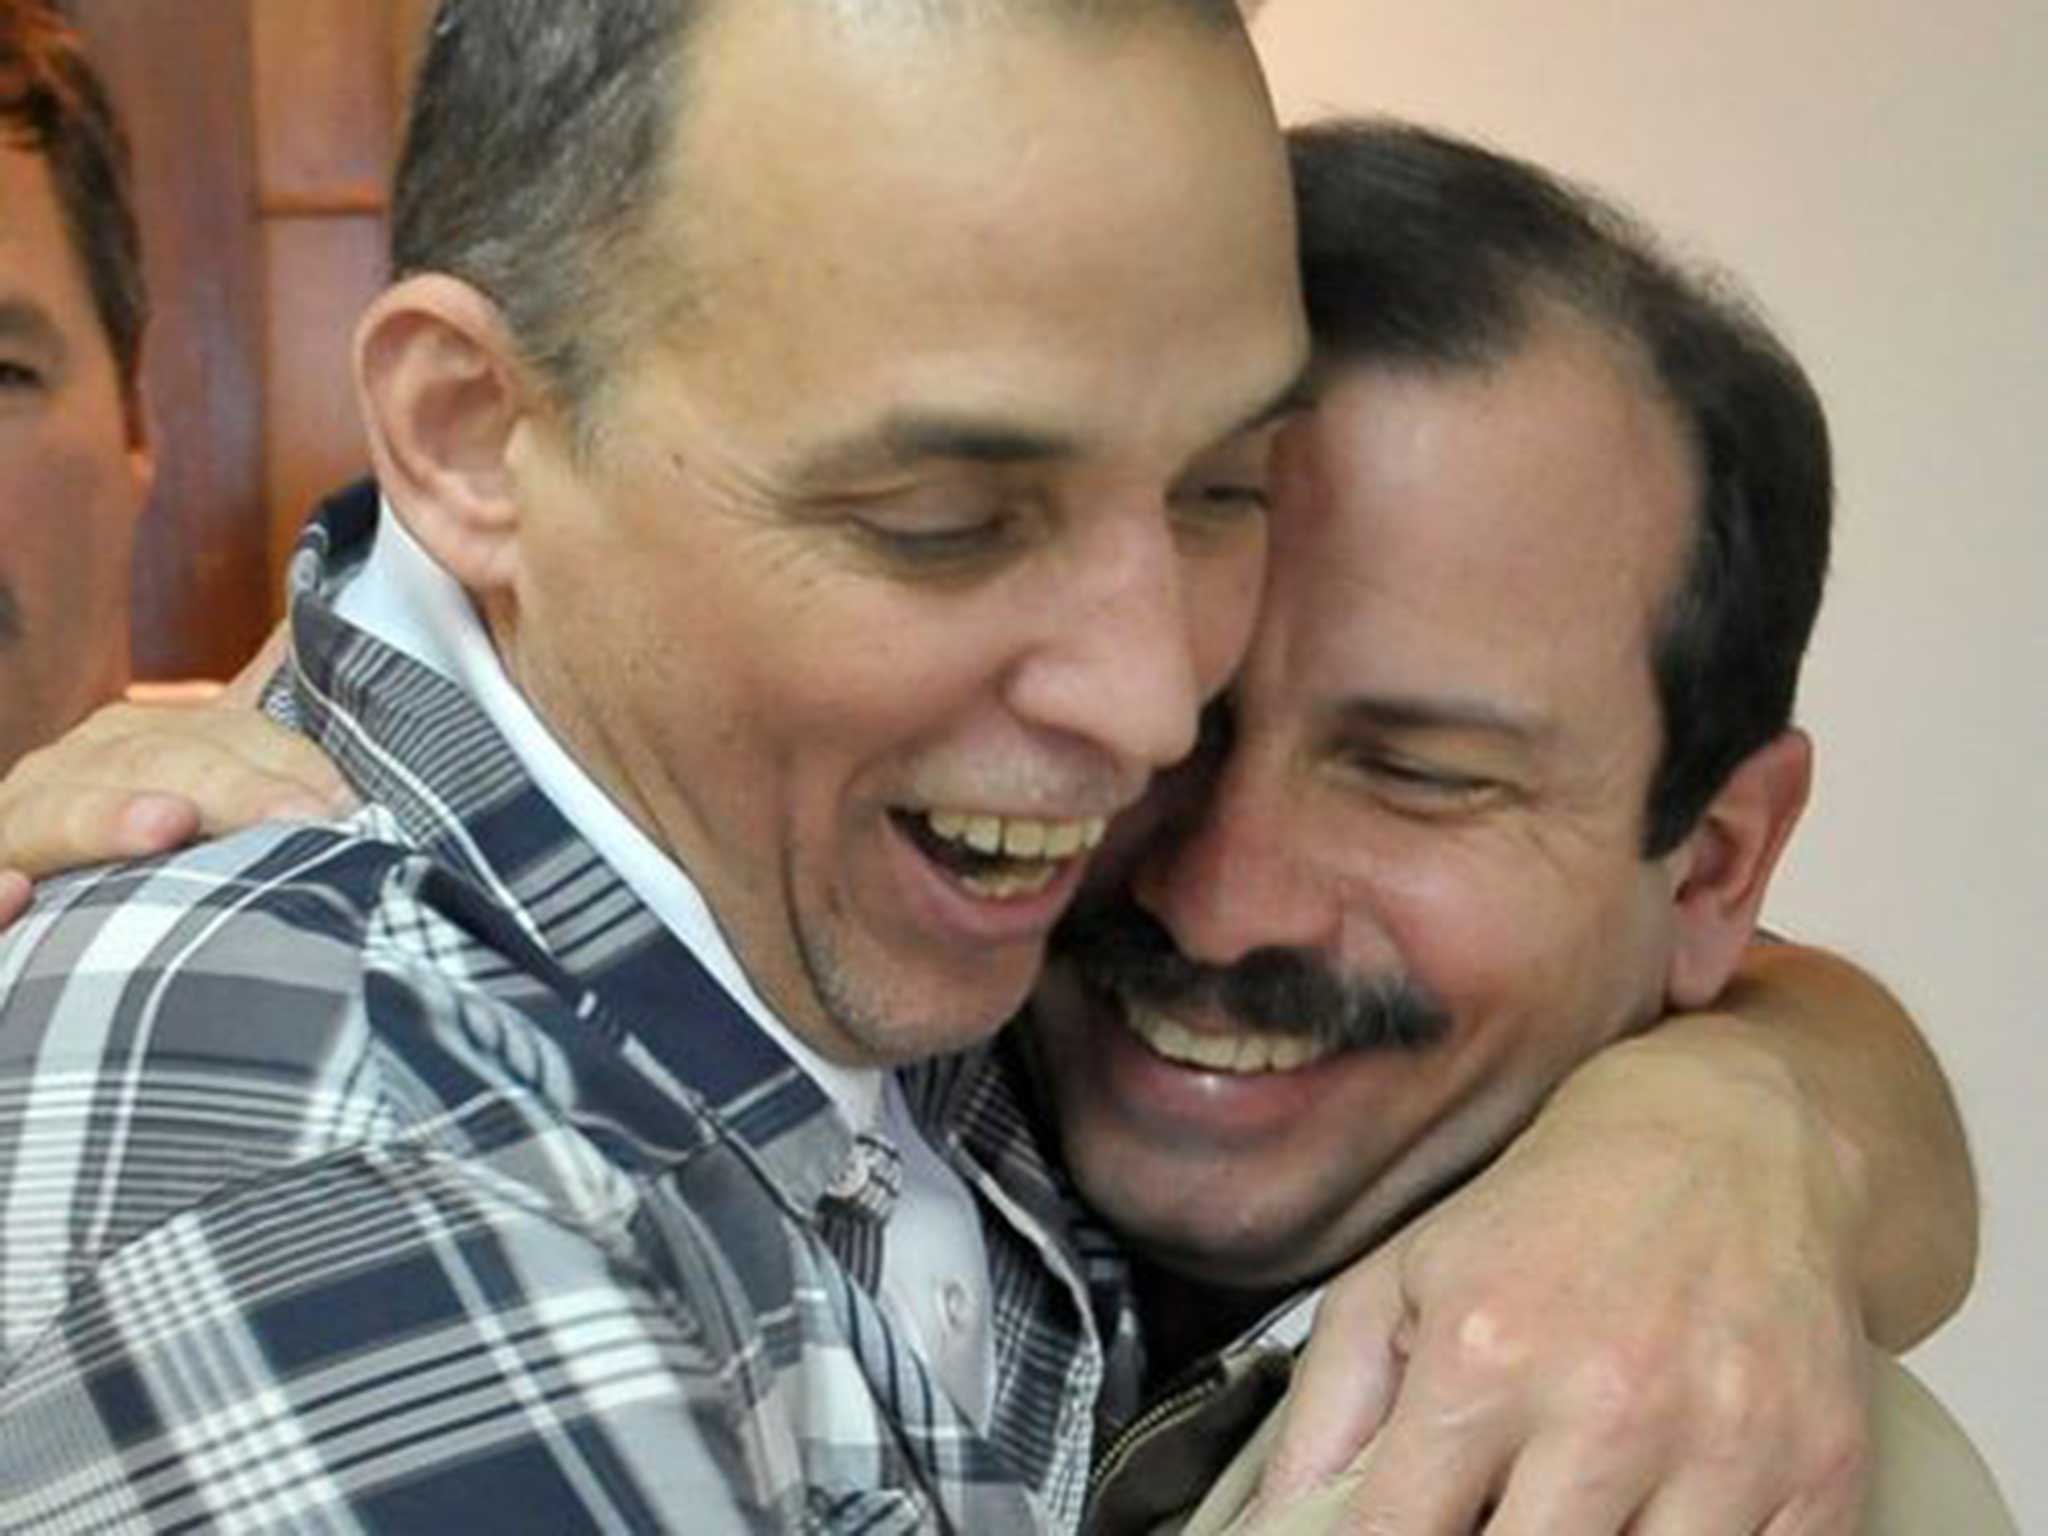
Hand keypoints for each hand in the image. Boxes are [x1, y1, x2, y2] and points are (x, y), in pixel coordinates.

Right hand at [0, 628, 351, 917]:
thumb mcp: (190, 772)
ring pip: (65, 812)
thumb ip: (242, 728)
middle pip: (160, 766)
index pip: (227, 738)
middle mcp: (77, 765)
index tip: (347, 802)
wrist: (31, 884)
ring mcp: (20, 818)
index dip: (289, 766)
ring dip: (111, 817)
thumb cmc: (135, 835)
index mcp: (138, 739)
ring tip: (169, 825)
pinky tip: (15, 892)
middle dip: (232, 791)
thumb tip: (305, 631)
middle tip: (301, 819)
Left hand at [1253, 1026, 1872, 1533]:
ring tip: (1564, 1509)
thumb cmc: (1546, 1219)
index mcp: (1484, 1354)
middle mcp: (1606, 1402)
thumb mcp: (1403, 1280)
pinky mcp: (1820, 1471)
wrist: (1731, 1140)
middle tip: (1486, 1516)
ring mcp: (1725, 1444)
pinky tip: (1656, 1514)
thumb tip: (1269, 1528)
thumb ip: (1326, 1413)